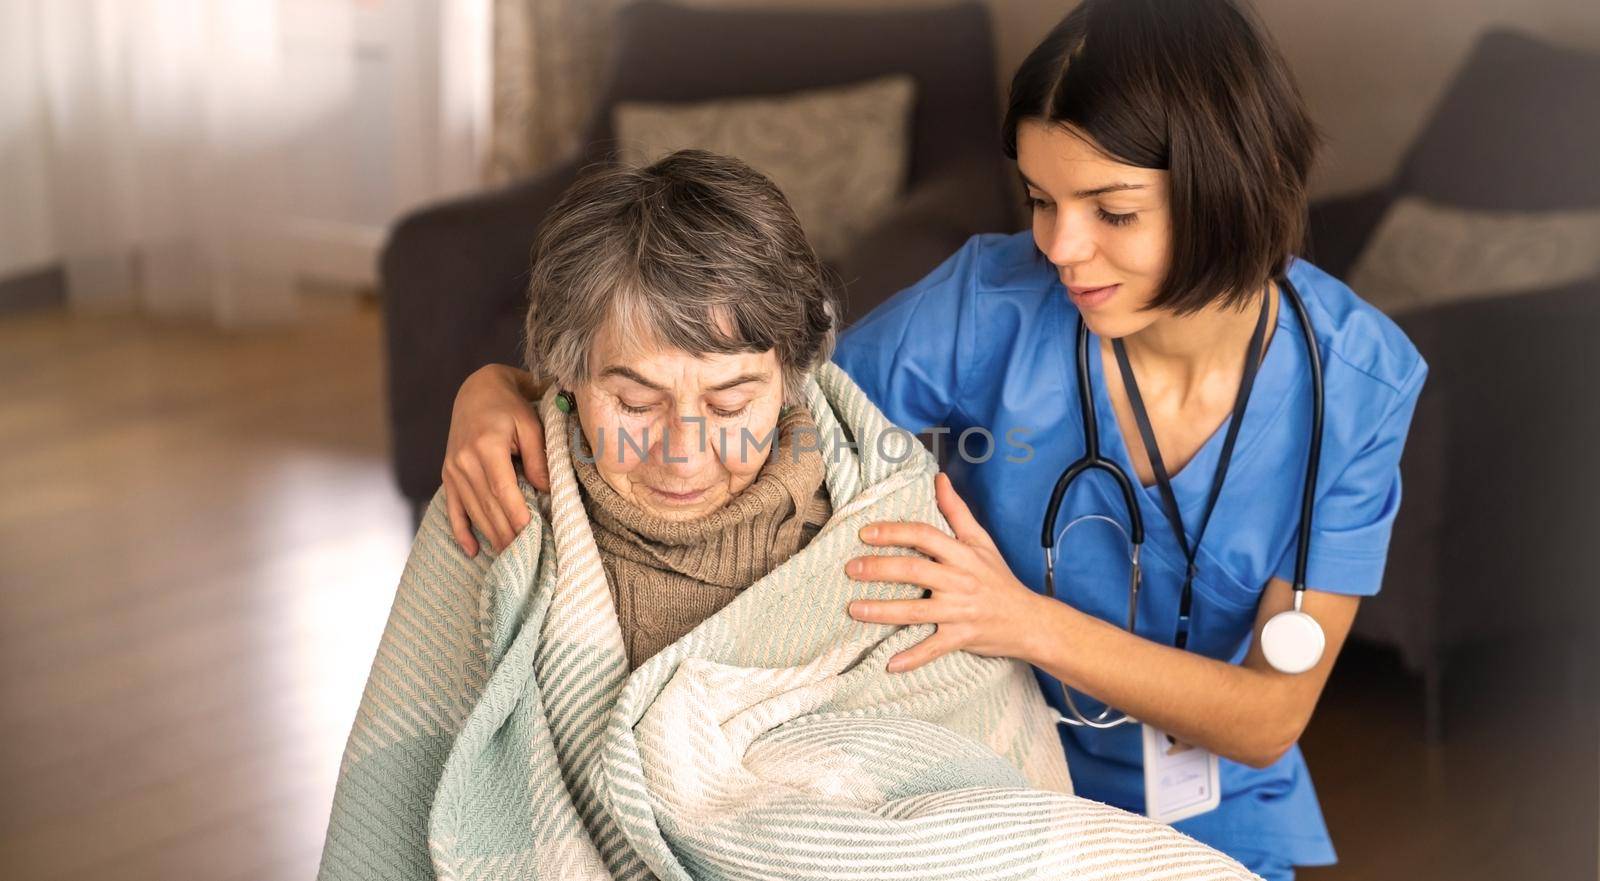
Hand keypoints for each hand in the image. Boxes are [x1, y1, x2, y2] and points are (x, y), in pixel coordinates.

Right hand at [442, 364, 547, 555]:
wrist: (477, 391)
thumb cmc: (510, 407)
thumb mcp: (530, 424)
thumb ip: (538, 457)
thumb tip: (546, 490)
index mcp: (485, 446)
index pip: (502, 490)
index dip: (516, 515)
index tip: (531, 535)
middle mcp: (464, 461)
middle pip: (487, 506)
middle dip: (507, 533)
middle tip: (525, 557)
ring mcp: (452, 470)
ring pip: (473, 511)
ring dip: (491, 536)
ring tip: (509, 558)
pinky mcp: (448, 475)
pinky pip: (453, 508)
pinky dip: (461, 531)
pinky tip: (472, 551)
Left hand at [845, 473, 1044, 671]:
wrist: (1029, 620)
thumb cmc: (999, 578)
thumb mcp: (981, 541)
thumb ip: (957, 511)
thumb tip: (939, 478)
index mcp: (962, 554)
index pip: (924, 536)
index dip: (894, 532)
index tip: (866, 533)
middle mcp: (959, 580)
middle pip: (914, 570)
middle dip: (879, 568)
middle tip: (850, 568)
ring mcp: (960, 611)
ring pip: (916, 610)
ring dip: (882, 611)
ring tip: (854, 609)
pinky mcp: (961, 637)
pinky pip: (934, 648)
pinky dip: (913, 657)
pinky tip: (889, 664)